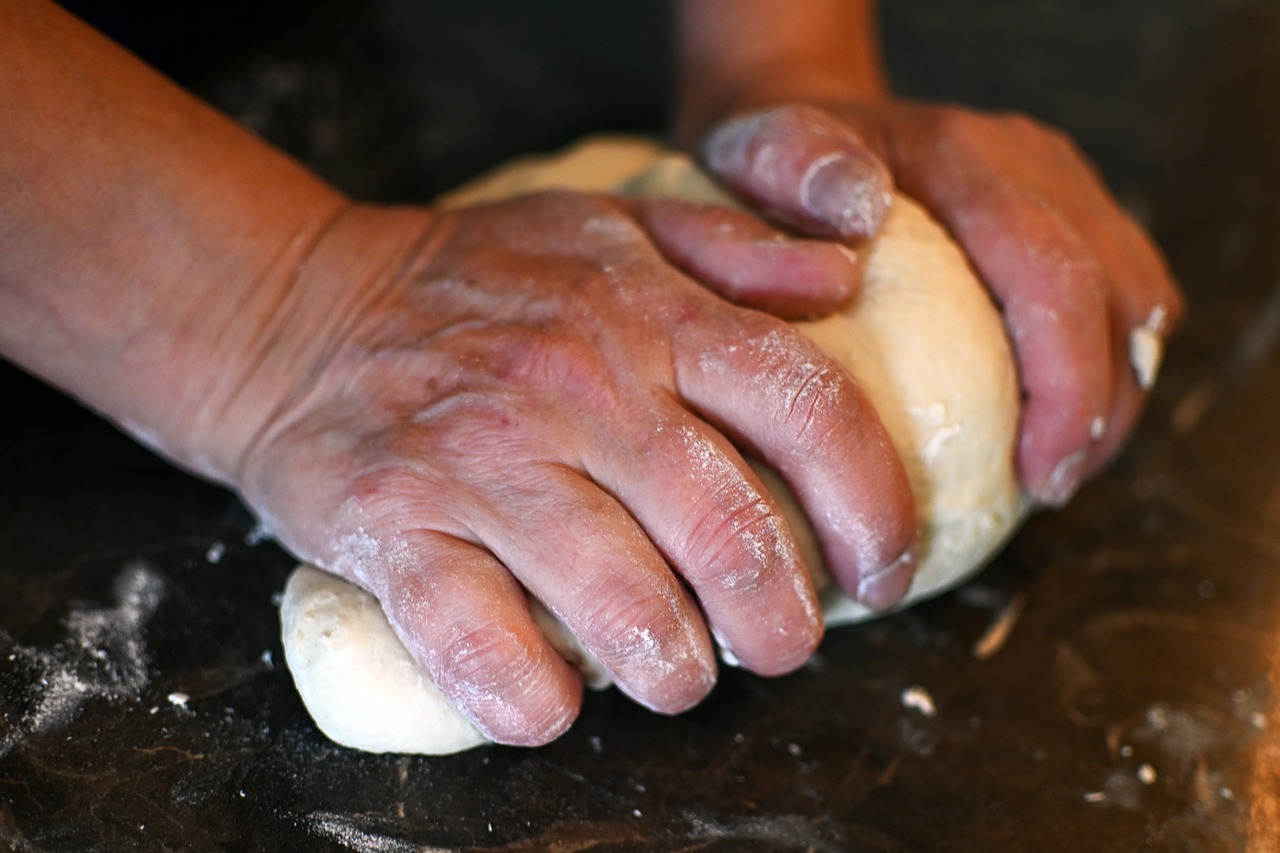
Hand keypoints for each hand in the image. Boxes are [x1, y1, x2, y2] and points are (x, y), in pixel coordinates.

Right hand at [228, 192, 917, 744]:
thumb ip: (736, 248)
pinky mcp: (391, 524)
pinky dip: (526, 695)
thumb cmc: (473, 281)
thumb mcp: (611, 227)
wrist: (295, 310)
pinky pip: (473, 636)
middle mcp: (573, 386)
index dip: (871, 503)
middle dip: (780, 619)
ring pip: (619, 598)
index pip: (805, 405)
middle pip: (727, 529)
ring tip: (679, 674)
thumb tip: (846, 281)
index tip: (882, 569)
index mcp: (645, 315)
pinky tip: (550, 707)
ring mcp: (478, 460)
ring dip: (672, 666)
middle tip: (785, 646)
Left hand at [698, 101, 1184, 505]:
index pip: (1050, 268)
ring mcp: (1061, 188)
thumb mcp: (753, 159)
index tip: (1040, 474)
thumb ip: (791, 166)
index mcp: (963, 155)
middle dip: (1102, 407)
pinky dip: (1102, 374)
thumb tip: (861, 207)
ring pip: (1140, 300)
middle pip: (1120, 291)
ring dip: (1112, 395)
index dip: (1067, 382)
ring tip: (1052, 469)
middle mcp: (1030, 163)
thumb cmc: (766, 175)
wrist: (798, 148)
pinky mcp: (1071, 220)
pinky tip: (1047, 428)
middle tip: (1049, 488)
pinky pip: (1120, 304)